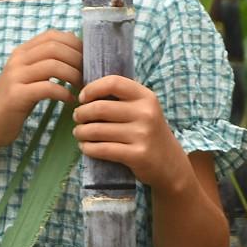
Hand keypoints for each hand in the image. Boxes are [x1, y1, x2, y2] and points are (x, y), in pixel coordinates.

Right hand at [0, 30, 82, 151]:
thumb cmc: (14, 102)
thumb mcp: (28, 77)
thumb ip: (44, 63)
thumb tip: (75, 53)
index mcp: (21, 52)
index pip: (52, 35)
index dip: (73, 44)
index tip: (86, 59)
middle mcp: (17, 60)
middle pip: (55, 48)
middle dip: (77, 60)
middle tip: (87, 75)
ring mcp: (15, 77)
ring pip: (53, 65)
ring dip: (73, 75)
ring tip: (81, 87)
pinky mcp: (17, 96)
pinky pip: (47, 88)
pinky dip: (64, 93)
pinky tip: (69, 100)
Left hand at [72, 75, 189, 192]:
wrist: (169, 163)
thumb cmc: (148, 132)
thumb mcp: (143, 109)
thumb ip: (121, 99)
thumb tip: (85, 92)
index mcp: (146, 97)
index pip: (113, 82)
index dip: (92, 88)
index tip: (83, 98)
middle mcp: (146, 113)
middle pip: (100, 108)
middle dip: (81, 113)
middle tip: (77, 118)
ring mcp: (142, 135)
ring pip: (98, 130)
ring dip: (81, 132)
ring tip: (79, 133)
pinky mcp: (137, 155)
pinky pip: (103, 149)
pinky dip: (88, 148)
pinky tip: (85, 147)